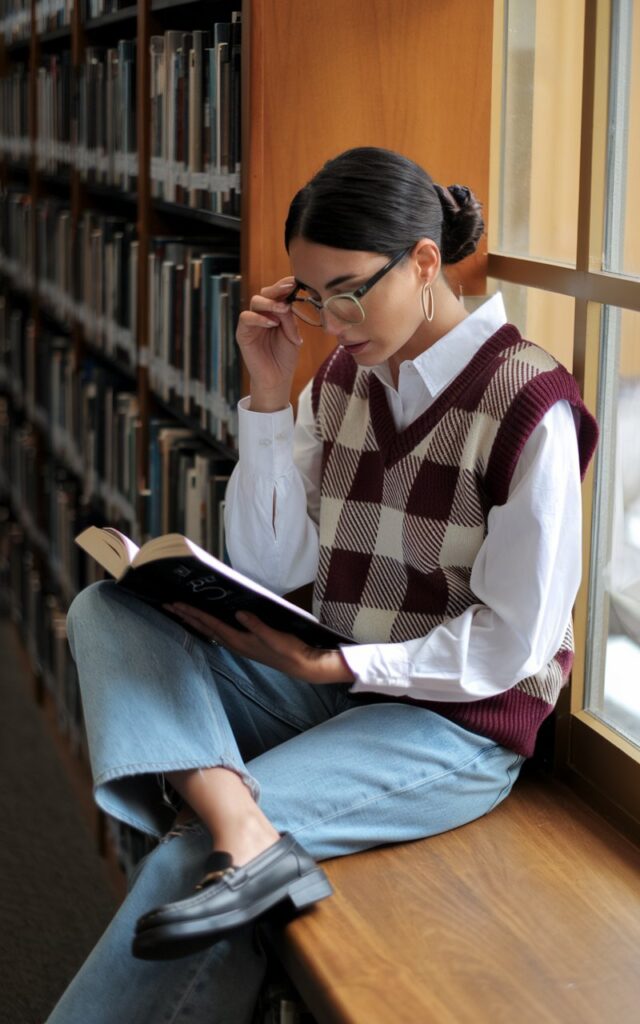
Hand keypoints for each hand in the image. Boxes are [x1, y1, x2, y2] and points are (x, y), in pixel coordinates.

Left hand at [164, 603, 355, 684]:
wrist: (301, 664)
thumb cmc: (288, 649)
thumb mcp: (274, 636)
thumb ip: (256, 625)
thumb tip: (239, 612)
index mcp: (239, 641)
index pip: (211, 624)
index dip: (193, 614)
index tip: (177, 605)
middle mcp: (235, 644)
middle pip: (205, 628)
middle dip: (186, 616)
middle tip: (168, 605)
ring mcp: (239, 645)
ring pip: (210, 631)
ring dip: (194, 621)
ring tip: (179, 612)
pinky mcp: (245, 644)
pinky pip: (219, 633)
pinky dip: (208, 625)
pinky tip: (205, 622)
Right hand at [236, 277, 302, 409]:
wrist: (277, 378)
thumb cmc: (285, 357)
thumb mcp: (292, 335)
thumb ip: (289, 319)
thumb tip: (287, 303)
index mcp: (275, 313)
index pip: (277, 293)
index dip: (285, 285)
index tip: (296, 281)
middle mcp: (262, 314)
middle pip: (265, 293)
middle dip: (277, 289)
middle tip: (289, 288)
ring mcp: (252, 323)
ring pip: (255, 302)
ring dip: (270, 303)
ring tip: (283, 309)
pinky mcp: (243, 333)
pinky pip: (246, 318)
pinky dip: (258, 318)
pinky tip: (271, 323)